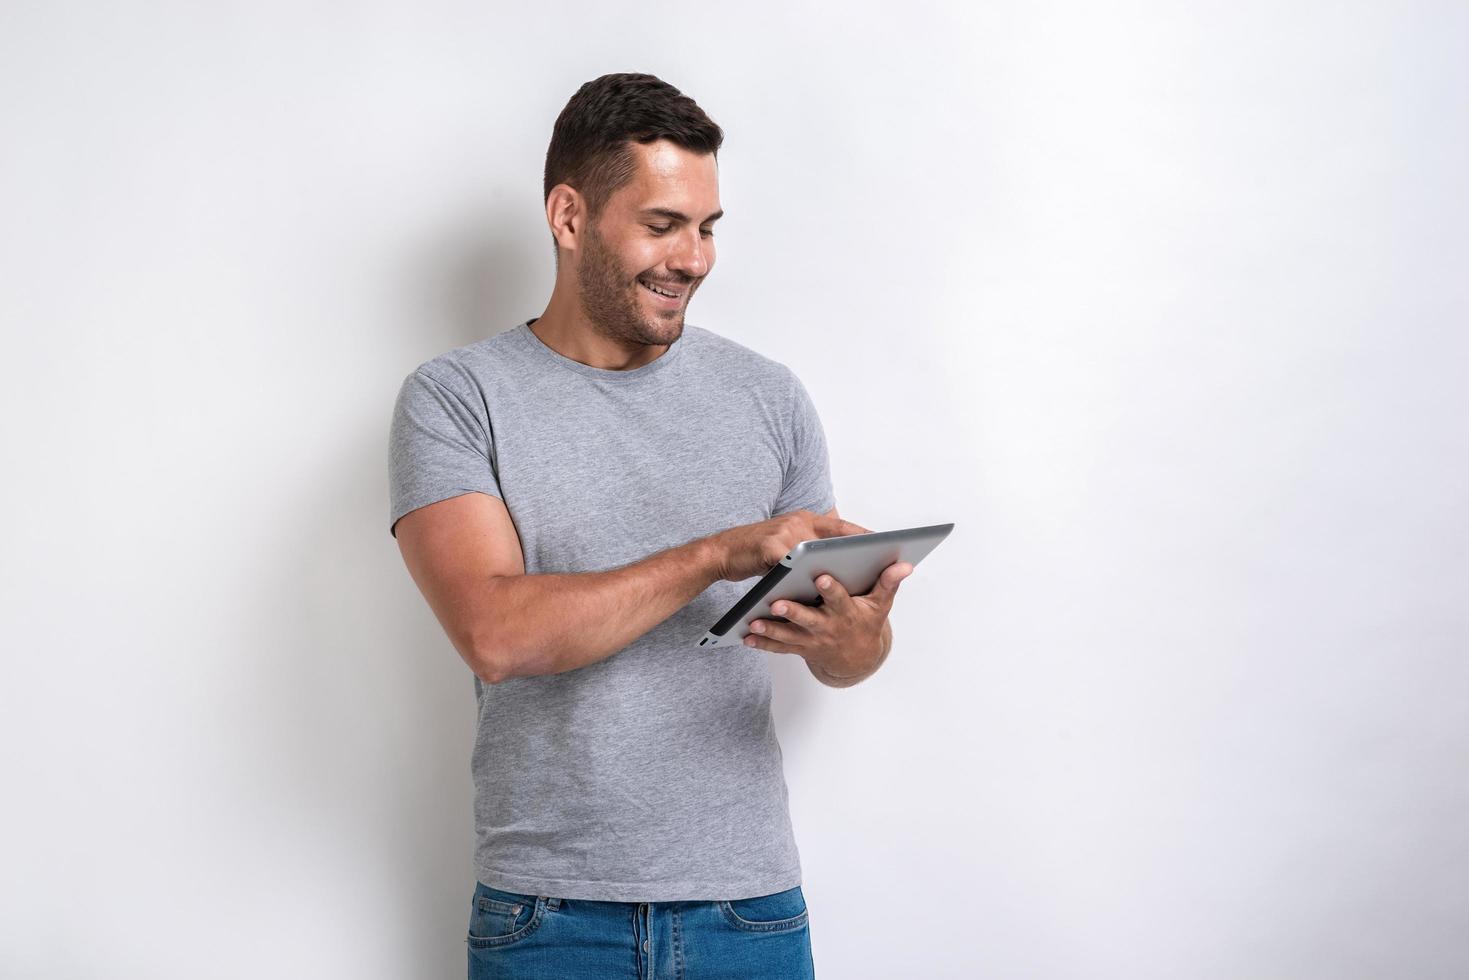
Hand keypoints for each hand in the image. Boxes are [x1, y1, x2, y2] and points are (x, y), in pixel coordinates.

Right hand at [709, 509, 870, 582]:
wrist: (719, 553)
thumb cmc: (754, 552)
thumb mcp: (784, 545)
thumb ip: (806, 548)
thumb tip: (834, 563)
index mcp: (803, 519)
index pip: (839, 526)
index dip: (862, 535)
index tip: (886, 544)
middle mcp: (796, 521)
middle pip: (835, 536)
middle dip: (858, 549)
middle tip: (881, 561)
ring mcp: (783, 533)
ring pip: (817, 552)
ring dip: (837, 566)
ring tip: (857, 579)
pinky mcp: (769, 548)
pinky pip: (794, 565)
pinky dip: (807, 578)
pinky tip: (820, 591)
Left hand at [741, 560, 913, 679]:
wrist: (857, 657)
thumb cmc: (867, 622)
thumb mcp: (881, 604)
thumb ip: (888, 582)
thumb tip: (904, 564)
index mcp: (847, 613)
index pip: (839, 599)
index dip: (832, 589)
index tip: (821, 576)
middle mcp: (828, 628)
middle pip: (809, 619)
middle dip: (793, 612)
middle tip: (776, 602)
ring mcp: (812, 640)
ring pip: (789, 635)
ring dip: (771, 630)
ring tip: (753, 622)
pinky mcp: (800, 648)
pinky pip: (780, 647)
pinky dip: (763, 643)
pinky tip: (747, 637)